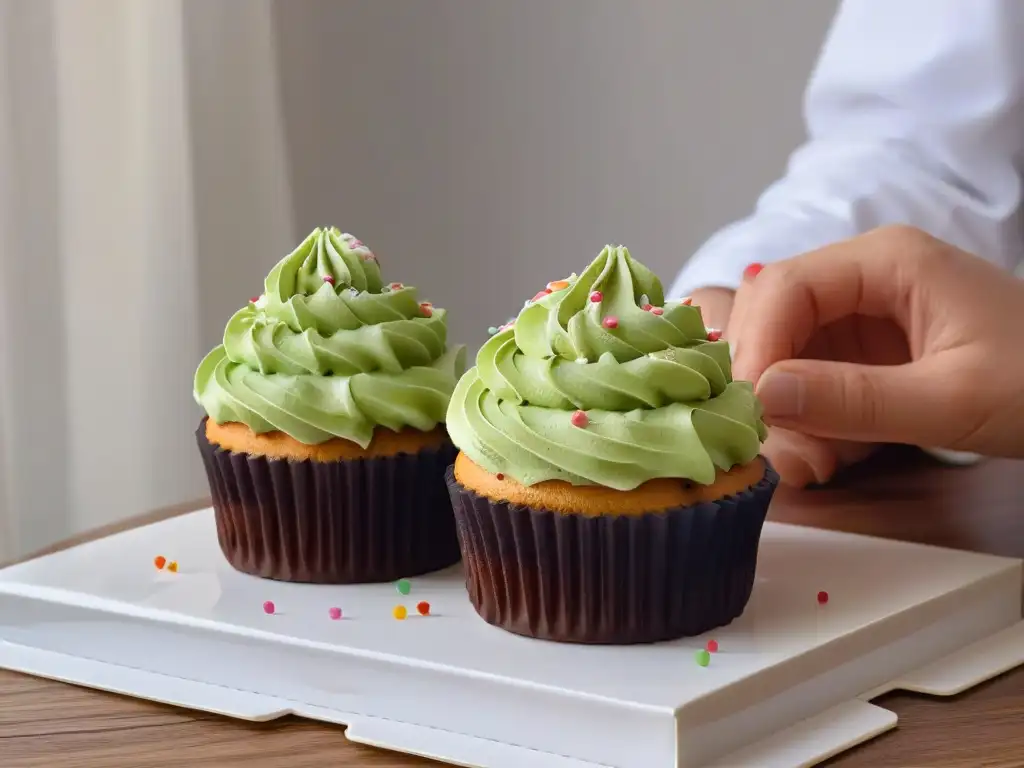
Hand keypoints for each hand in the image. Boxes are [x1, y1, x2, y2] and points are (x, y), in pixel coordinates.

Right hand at [731, 225, 1023, 457]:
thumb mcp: (953, 400)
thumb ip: (855, 399)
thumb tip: (762, 397)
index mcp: (887, 262)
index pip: (783, 286)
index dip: (754, 345)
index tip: (749, 412)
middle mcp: (865, 280)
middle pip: (771, 317)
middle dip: (763, 383)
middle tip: (775, 448)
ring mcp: (863, 318)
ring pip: (783, 355)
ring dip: (783, 413)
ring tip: (814, 465)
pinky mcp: (867, 355)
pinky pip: (810, 382)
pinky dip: (808, 423)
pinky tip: (832, 456)